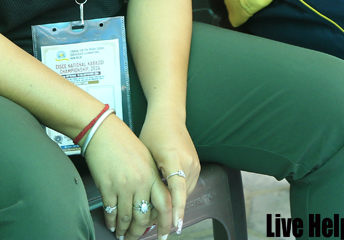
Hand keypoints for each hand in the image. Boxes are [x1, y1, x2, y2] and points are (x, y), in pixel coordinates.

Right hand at [85, 114, 166, 239]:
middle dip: (139, 232)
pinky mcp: (107, 187)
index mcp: (152, 175)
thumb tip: (151, 203)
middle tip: (135, 238)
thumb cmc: (123, 141)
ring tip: (122, 235)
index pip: (164, 206)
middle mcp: (140, 183)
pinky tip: (111, 224)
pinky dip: (111, 221)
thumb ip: (151, 180)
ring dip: (124, 230)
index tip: (162, 234)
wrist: (102, 130)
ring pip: (126, 217)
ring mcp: (123, 186)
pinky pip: (111, 211)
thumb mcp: (146, 158)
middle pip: (143, 217)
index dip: (164, 224)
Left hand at [139, 110, 200, 236]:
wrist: (169, 116)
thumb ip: (150, 177)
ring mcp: (195, 164)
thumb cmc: (153, 132)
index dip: (176, 209)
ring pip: (185, 194)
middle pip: (181, 196)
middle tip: (156, 229)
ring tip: (158, 216)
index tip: (175, 226)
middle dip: (169, 212)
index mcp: (174, 158)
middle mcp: (189, 163)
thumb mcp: (146, 153)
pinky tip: (166, 198)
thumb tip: (146, 204)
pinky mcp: (196, 165)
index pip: (178, 189)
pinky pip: (187, 186)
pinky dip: (178, 194)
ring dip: (174, 204)